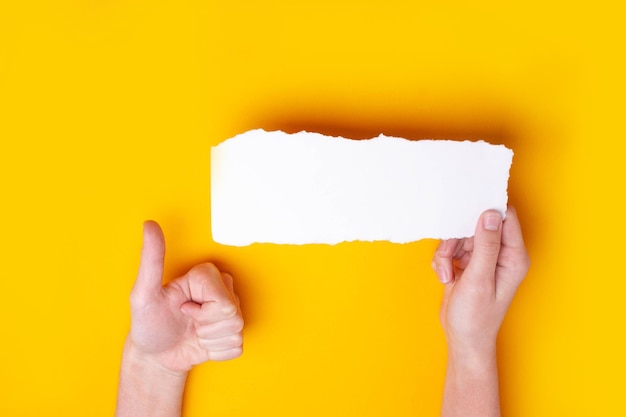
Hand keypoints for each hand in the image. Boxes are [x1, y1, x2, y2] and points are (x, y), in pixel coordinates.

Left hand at [127, 221, 243, 374]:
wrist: (155, 356)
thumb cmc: (148, 324)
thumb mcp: (144, 293)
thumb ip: (151, 258)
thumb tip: (150, 224)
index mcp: (204, 276)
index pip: (223, 297)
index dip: (201, 311)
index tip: (182, 308)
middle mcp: (221, 289)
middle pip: (233, 312)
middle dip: (207, 326)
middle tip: (188, 322)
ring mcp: (230, 312)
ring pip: (237, 329)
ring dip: (210, 340)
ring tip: (194, 333)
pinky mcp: (234, 333)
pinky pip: (236, 346)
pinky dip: (216, 352)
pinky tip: (201, 344)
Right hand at [432, 207, 528, 354]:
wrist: (463, 339)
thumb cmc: (476, 317)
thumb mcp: (479, 279)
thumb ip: (486, 245)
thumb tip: (491, 214)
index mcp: (513, 257)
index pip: (505, 218)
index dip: (486, 211)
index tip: (466, 210)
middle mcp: (501, 255)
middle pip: (476, 225)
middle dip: (458, 238)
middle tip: (450, 255)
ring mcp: (484, 259)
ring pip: (460, 236)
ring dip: (447, 252)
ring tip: (447, 274)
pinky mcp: (468, 263)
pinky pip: (451, 248)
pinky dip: (443, 260)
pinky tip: (446, 277)